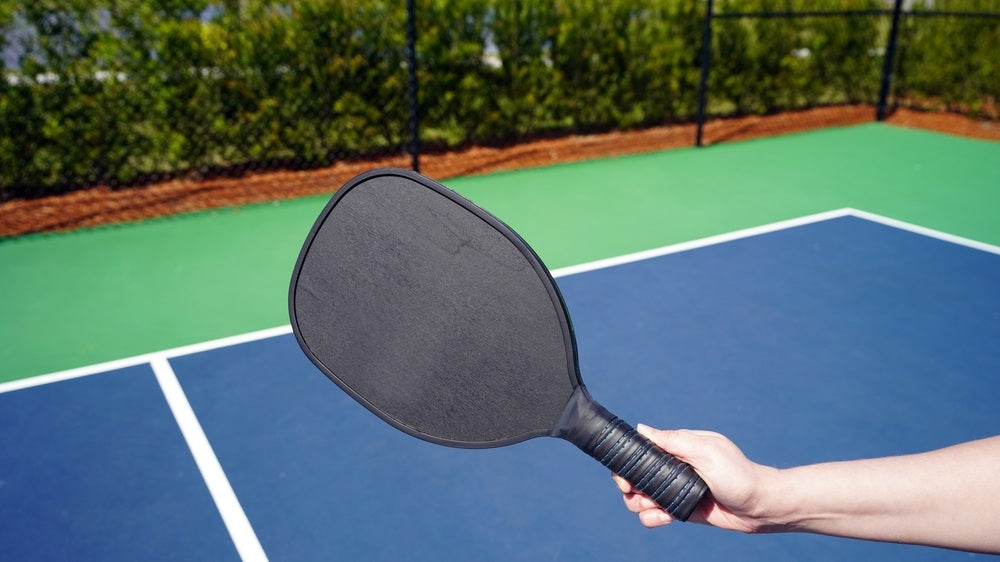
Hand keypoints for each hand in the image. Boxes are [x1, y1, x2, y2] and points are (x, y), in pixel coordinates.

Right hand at [612, 425, 778, 532]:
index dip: (627, 462)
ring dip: (640, 504)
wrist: (758, 508)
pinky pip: (653, 515)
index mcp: (677, 448)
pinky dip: (653, 518)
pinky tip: (666, 517)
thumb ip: (673, 440)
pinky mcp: (678, 509)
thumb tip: (641, 429)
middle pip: (634, 476)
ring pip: (639, 498)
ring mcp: (674, 489)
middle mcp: (672, 468)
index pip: (642, 451)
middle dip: (628, 486)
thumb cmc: (737, 474)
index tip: (624, 474)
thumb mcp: (706, 451)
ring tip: (655, 507)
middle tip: (634, 492)